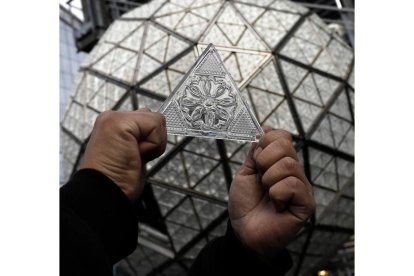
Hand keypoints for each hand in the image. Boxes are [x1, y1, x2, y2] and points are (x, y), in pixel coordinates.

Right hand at [79, 108, 166, 200]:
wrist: (104, 193)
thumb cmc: (117, 181)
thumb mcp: (135, 155)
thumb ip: (143, 137)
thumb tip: (157, 128)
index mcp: (114, 125)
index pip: (148, 119)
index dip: (152, 141)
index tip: (135, 155)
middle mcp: (113, 118)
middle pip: (154, 118)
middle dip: (153, 141)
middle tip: (134, 156)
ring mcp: (114, 118)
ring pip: (157, 121)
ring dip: (153, 144)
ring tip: (134, 156)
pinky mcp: (120, 122)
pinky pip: (155, 125)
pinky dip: (153, 145)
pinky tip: (136, 154)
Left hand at [228, 128, 314, 258]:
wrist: (243, 232)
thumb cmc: (245, 205)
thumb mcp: (245, 173)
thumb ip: (255, 152)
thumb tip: (266, 128)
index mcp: (280, 163)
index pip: (282, 136)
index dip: (266, 141)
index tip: (255, 158)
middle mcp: (294, 172)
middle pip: (286, 145)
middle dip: (264, 159)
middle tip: (259, 178)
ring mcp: (302, 187)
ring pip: (289, 164)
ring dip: (269, 179)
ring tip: (267, 193)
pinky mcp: (306, 203)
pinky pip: (293, 184)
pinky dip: (276, 192)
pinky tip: (276, 204)